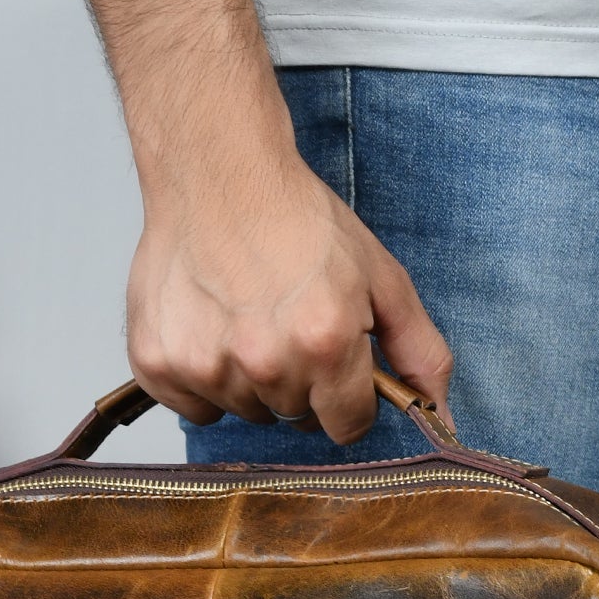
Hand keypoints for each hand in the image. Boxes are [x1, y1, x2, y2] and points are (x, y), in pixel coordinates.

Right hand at [126, 146, 451, 442]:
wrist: (217, 172)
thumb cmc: (297, 218)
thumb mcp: (381, 276)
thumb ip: (419, 350)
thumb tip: (440, 416)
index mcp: (325, 343)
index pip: (347, 426)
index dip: (349, 397)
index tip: (336, 362)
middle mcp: (264, 361)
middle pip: (295, 418)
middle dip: (301, 382)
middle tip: (288, 322)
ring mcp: (206, 365)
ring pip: (245, 412)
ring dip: (251, 379)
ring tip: (247, 318)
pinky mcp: (158, 362)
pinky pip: (194, 407)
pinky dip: (203, 378)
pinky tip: (211, 328)